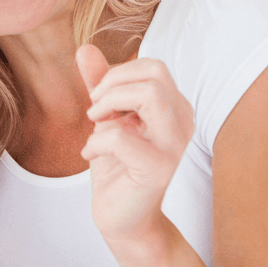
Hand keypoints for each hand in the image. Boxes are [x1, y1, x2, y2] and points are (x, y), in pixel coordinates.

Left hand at [76, 45, 193, 242]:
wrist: (122, 218)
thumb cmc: (116, 168)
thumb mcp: (105, 118)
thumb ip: (99, 84)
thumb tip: (85, 48)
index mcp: (174, 107)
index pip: (152, 66)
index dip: (117, 74)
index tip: (99, 99)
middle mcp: (182, 122)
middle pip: (154, 72)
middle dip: (112, 83)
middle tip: (95, 108)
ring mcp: (174, 146)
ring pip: (150, 95)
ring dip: (110, 102)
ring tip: (95, 123)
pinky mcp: (159, 169)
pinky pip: (123, 138)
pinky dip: (97, 141)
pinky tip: (91, 154)